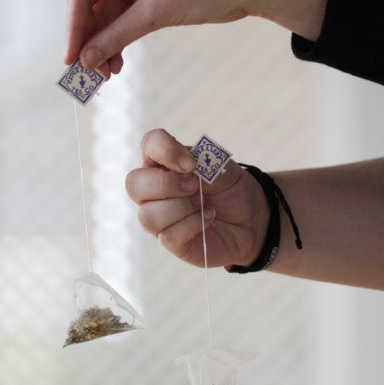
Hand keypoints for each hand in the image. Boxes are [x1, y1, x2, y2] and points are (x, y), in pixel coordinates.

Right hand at [65, 0, 327, 74]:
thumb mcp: (154, 14)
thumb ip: (115, 37)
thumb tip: (84, 62)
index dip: (73, 29)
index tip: (71, 61)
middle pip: (91, 6)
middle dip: (90, 41)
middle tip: (88, 74)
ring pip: (106, 18)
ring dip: (104, 46)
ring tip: (107, 75)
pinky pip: (123, 21)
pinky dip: (119, 42)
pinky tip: (118, 64)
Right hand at [126, 129, 266, 268]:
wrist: (250, 217)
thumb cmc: (229, 188)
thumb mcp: (221, 167)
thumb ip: (202, 163)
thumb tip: (185, 173)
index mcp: (163, 163)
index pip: (149, 144)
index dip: (165, 150)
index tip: (191, 163)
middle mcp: (153, 190)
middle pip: (133, 183)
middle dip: (166, 184)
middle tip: (194, 185)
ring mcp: (158, 217)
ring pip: (148, 215)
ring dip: (181, 207)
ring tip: (203, 204)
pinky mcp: (170, 240)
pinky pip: (168, 235)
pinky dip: (193, 224)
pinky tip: (209, 217)